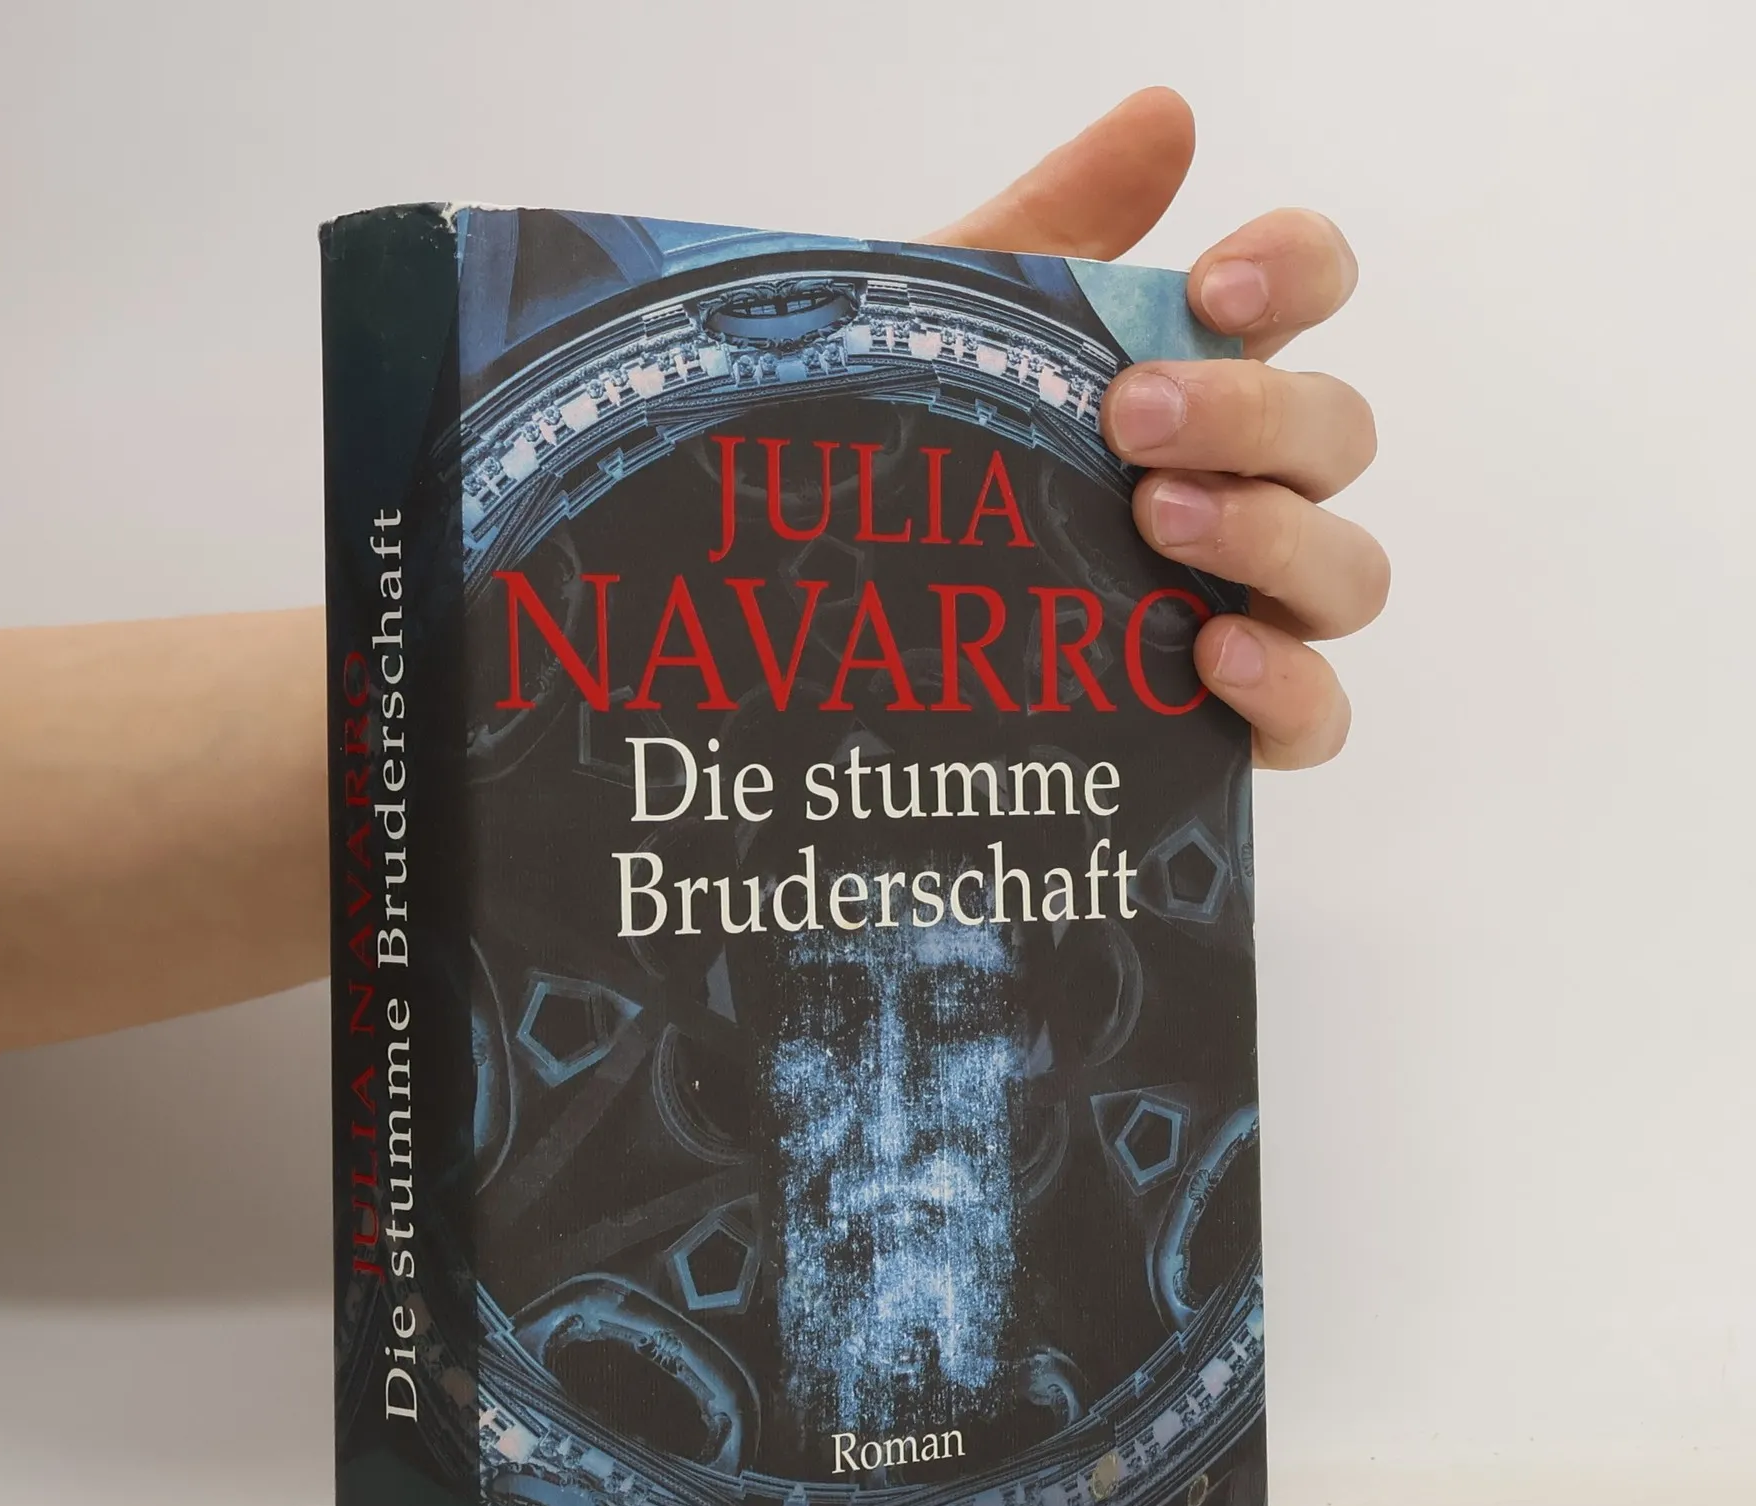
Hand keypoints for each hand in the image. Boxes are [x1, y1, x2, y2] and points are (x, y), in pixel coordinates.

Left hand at [926, 88, 1383, 769]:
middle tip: (1132, 421)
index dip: (1297, 270)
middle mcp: (1243, 487)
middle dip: (1254, 412)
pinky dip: (1290, 686)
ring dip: (1275, 537)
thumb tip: (1167, 117)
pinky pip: (1320, 717)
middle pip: (1337, 434)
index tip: (1212, 286)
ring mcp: (1245, 605)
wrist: (819, 619)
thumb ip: (1055, 227)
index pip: (1310, 292)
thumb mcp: (951, 341)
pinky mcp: (1224, 722)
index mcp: (1193, 378)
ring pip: (1351, 572)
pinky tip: (1209, 657)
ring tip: (1155, 524)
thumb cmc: (902, 462)